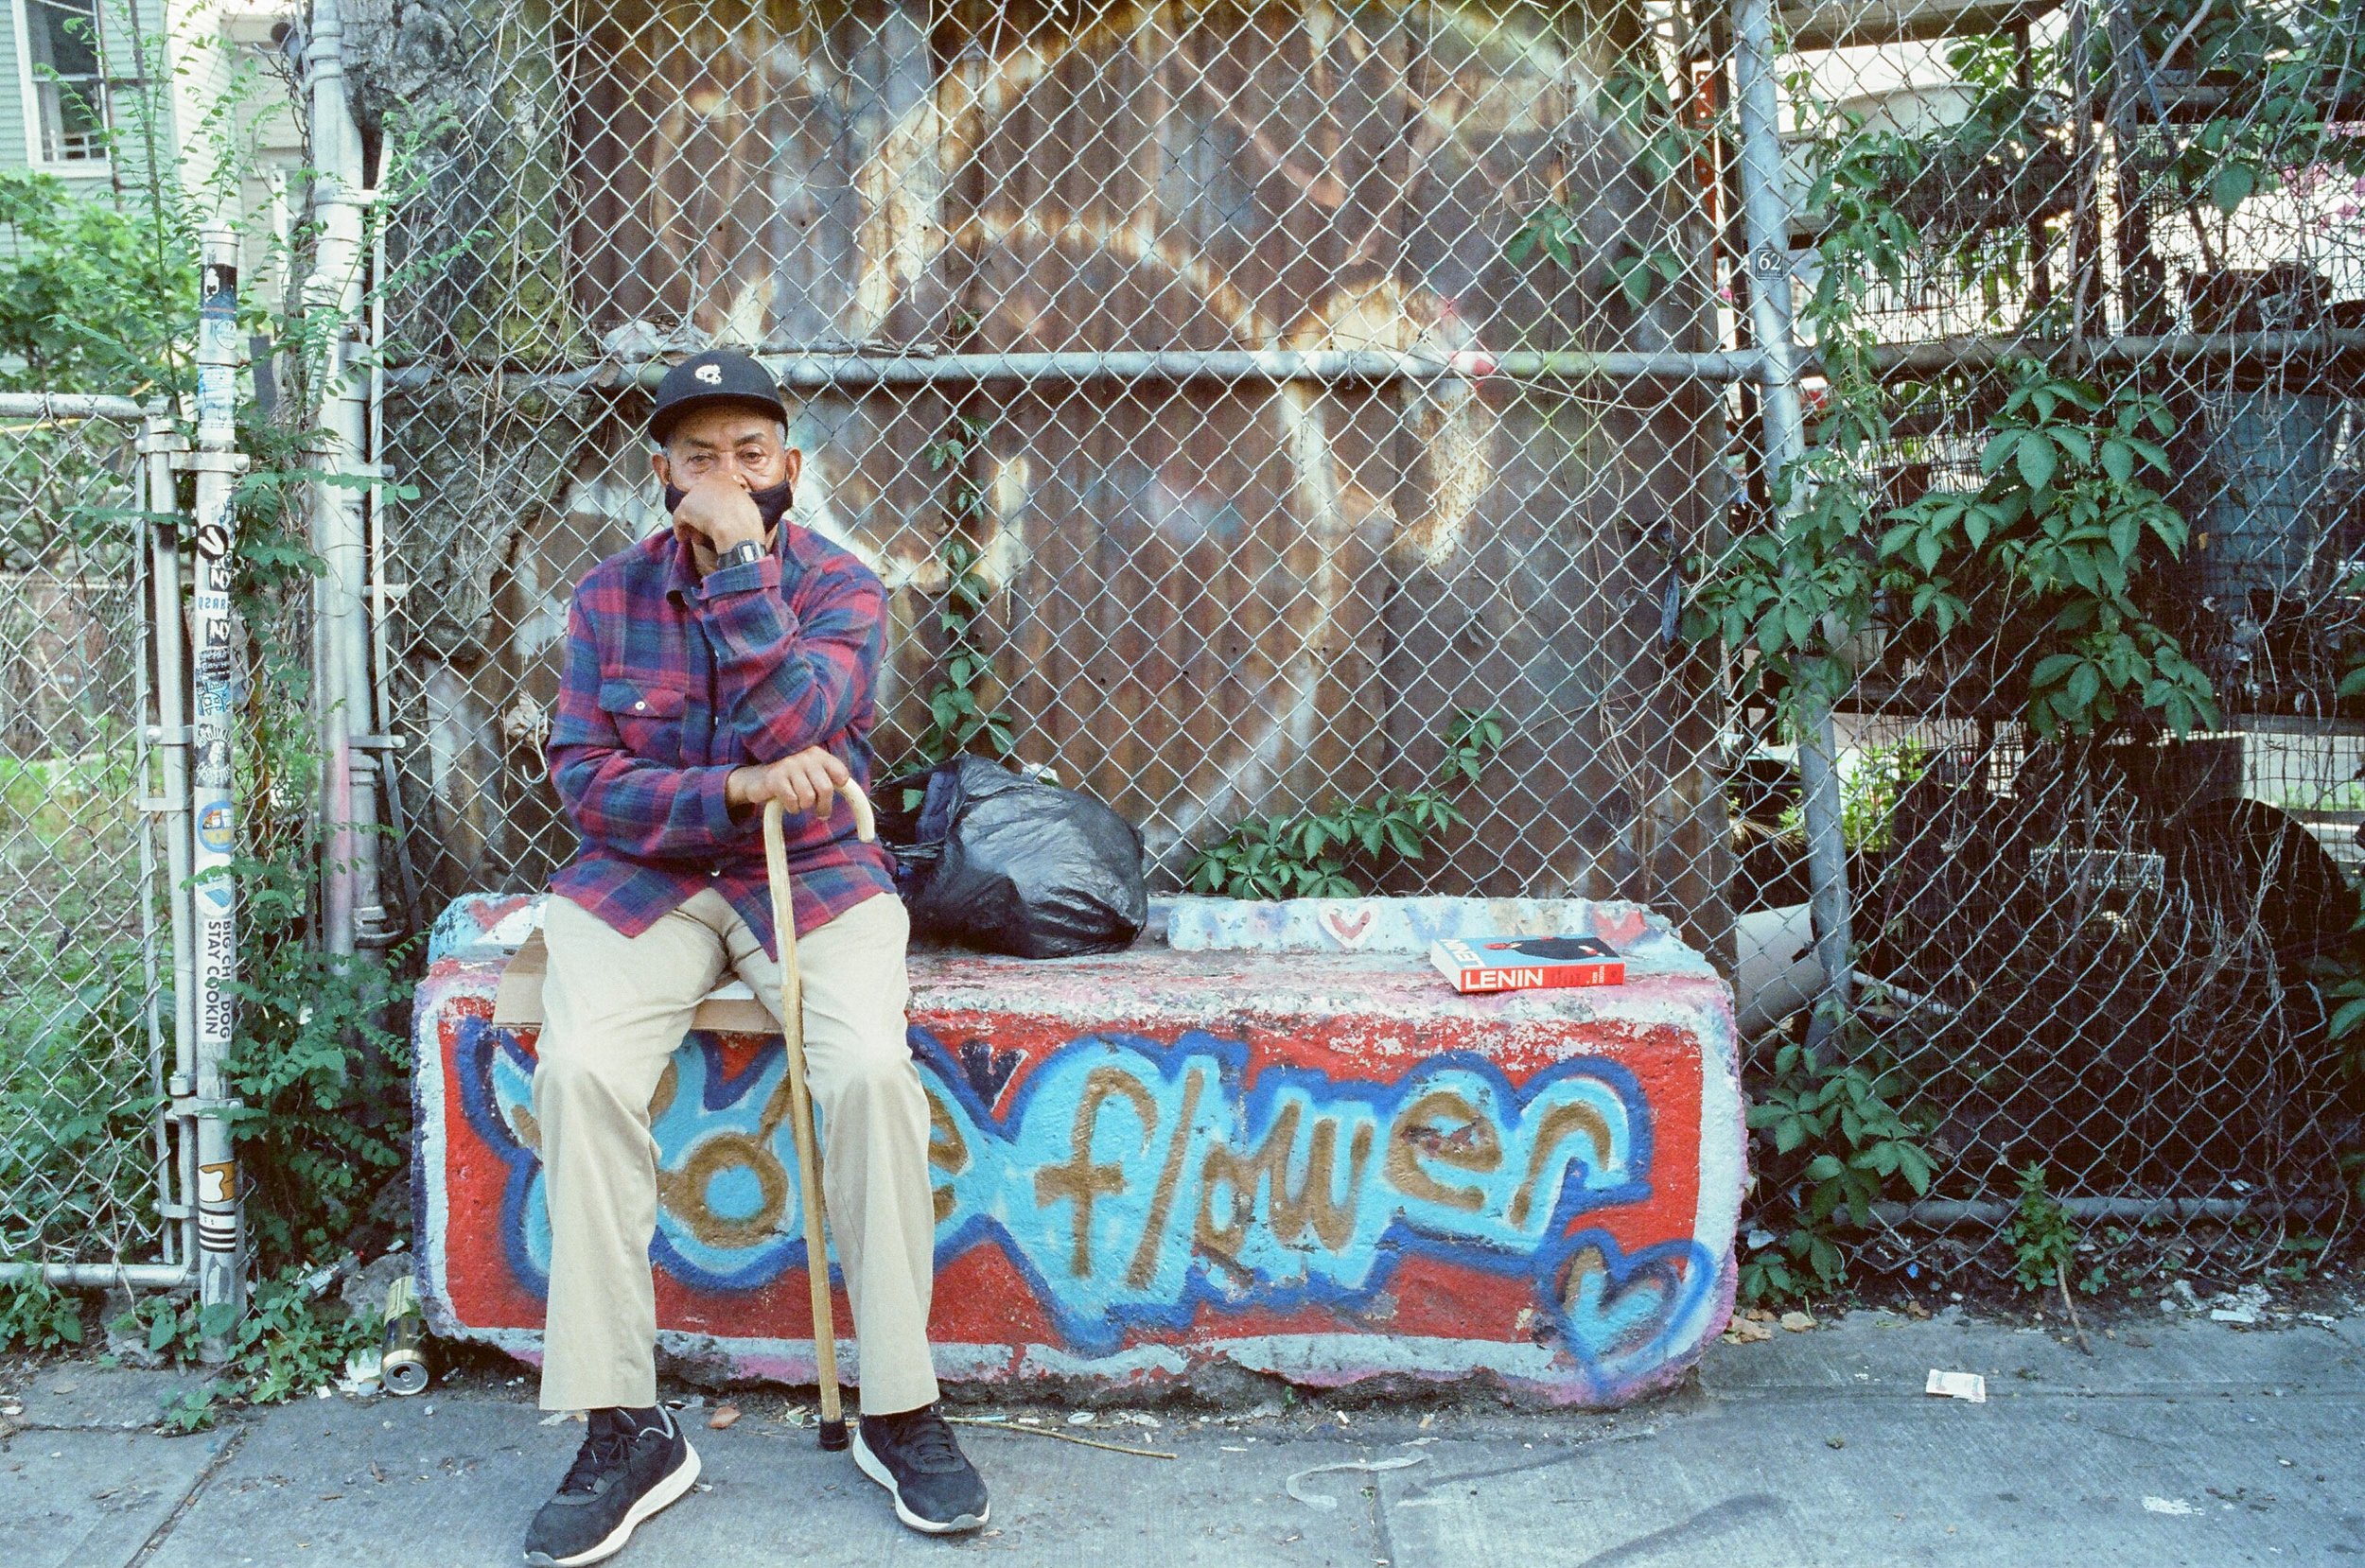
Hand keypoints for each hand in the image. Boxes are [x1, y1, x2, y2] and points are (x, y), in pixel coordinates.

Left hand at [670, 472, 764, 551]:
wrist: (738, 529)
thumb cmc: (747, 522)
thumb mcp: (746, 504)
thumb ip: (735, 501)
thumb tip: (730, 509)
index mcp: (725, 478)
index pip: (712, 489)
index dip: (711, 504)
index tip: (713, 515)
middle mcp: (708, 480)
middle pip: (699, 498)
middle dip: (700, 513)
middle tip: (703, 526)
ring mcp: (695, 492)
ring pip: (689, 509)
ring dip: (691, 522)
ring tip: (697, 535)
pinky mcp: (685, 506)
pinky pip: (678, 518)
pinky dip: (680, 529)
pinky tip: (683, 538)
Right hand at [728, 747, 851, 815]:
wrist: (756, 779)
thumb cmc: (790, 780)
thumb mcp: (811, 774)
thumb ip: (830, 780)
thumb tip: (855, 798)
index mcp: (818, 755)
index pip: (841, 773)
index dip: (843, 788)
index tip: (838, 796)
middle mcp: (805, 756)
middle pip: (826, 789)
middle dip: (824, 807)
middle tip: (822, 815)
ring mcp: (789, 765)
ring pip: (808, 798)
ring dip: (804, 807)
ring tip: (798, 803)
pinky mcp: (775, 778)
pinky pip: (793, 801)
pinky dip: (792, 808)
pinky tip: (787, 803)